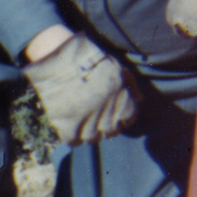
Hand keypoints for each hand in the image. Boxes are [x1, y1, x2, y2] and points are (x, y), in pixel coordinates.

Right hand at [25, 32, 139, 145]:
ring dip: (88, 132)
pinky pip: (72, 141)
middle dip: (104, 126)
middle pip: (110, 131)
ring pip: (92, 138)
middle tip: (93, 117)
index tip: (112, 114)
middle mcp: (107, 111)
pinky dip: (72, 137)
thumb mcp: (114, 65)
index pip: (129, 118)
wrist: (56, 55)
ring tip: (81, 121)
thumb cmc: (86, 57)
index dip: (121, 117)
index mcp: (121, 96)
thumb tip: (140, 101)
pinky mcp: (66, 125)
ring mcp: (87, 121)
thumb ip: (130, 84)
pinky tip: (69, 126)